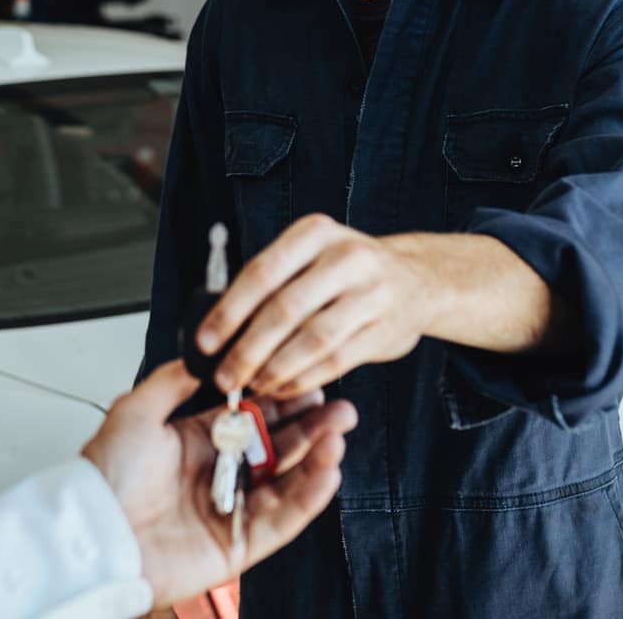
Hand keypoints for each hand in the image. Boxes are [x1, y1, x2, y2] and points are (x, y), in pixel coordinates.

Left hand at [81, 360, 357, 610]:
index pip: (254, 419)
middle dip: (312, 427)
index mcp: (196, 444)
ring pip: (288, 483)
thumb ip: (173, 380)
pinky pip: (284, 520)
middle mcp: (218, 475)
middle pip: (279, 449)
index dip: (285, 403)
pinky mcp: (239, 545)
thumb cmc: (105, 478)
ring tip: (338, 434)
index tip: (310, 384)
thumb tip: (203, 353)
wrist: (93, 532)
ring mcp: (231, 510)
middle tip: (340, 408)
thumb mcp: (136, 410)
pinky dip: (309, 497)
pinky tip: (328, 471)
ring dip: (317, 457)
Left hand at [197, 214, 438, 399]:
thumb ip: (271, 283)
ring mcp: (371, 292)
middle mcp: (346, 257)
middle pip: (285, 309)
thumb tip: (217, 328)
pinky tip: (283, 388)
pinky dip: (304, 379)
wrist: (418, 280)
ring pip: (312, 339)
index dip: (229, 311)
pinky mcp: (385, 328)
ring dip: (275, 369)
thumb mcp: (311, 255)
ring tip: (252, 386)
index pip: (261, 273)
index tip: (205, 343)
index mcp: (315, 233)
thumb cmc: (347, 272)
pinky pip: (336, 361)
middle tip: (224, 378)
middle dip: (247, 350)